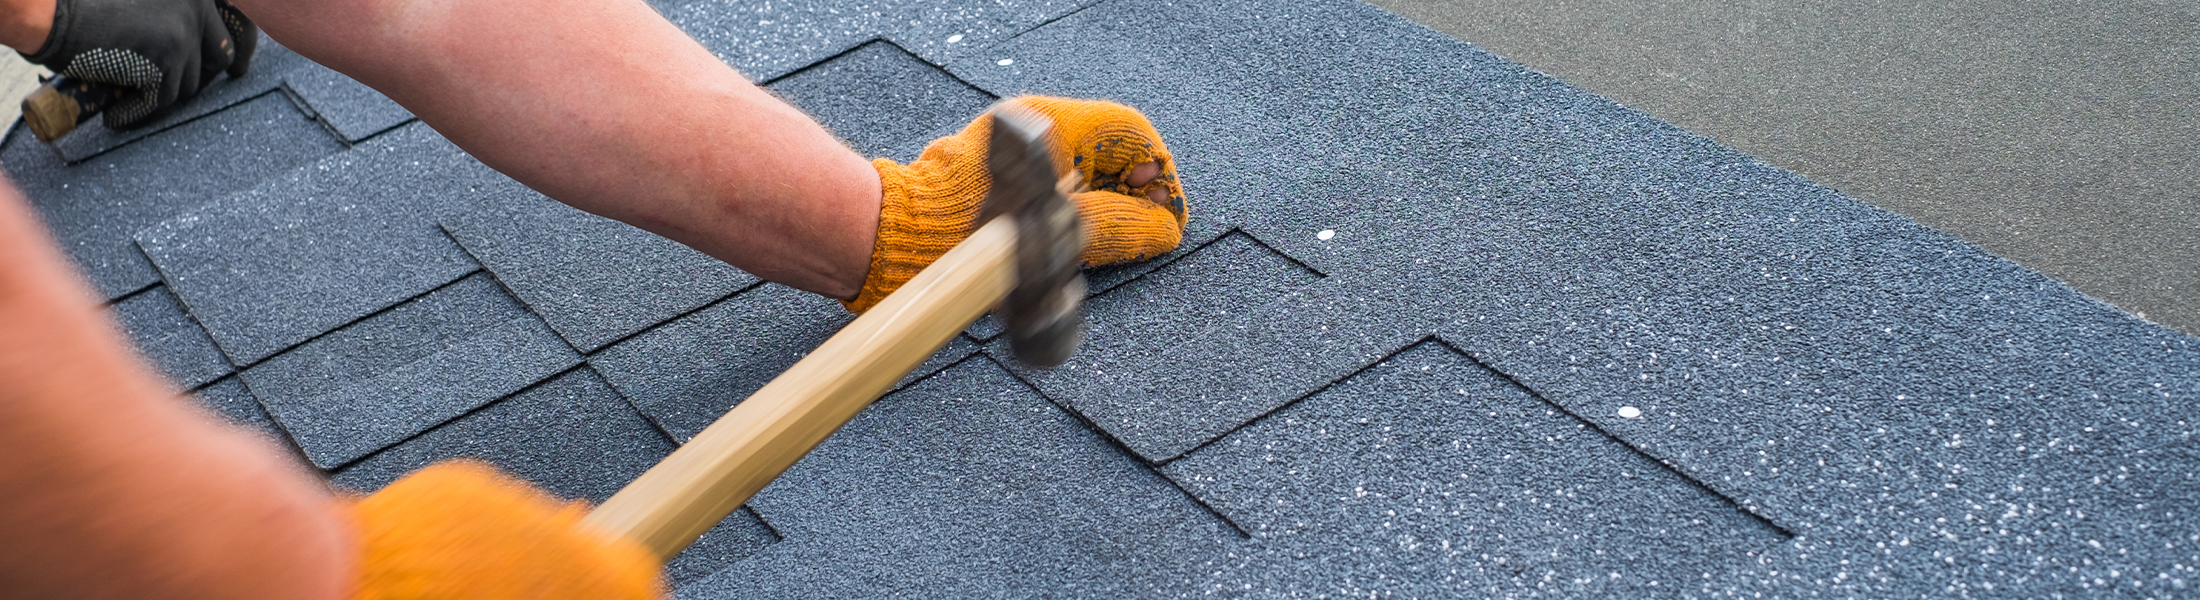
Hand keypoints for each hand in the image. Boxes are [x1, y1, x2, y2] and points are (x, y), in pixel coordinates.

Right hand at [19, 0, 256, 129]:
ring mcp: (182, 32)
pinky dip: (139, 113)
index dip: (235, 54)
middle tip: (170, 95)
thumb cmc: (87, 15)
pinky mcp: (166, 59)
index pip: (229, 29)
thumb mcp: (146, 11)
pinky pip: (163, 101)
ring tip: (129, 100)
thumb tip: (212, 60)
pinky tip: (116, 116)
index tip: (237, 71)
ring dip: (161, 99)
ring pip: (188, 84)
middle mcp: (195, 7)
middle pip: (218, 58)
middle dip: (198, 81)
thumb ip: (175, 23)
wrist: (51, 17)